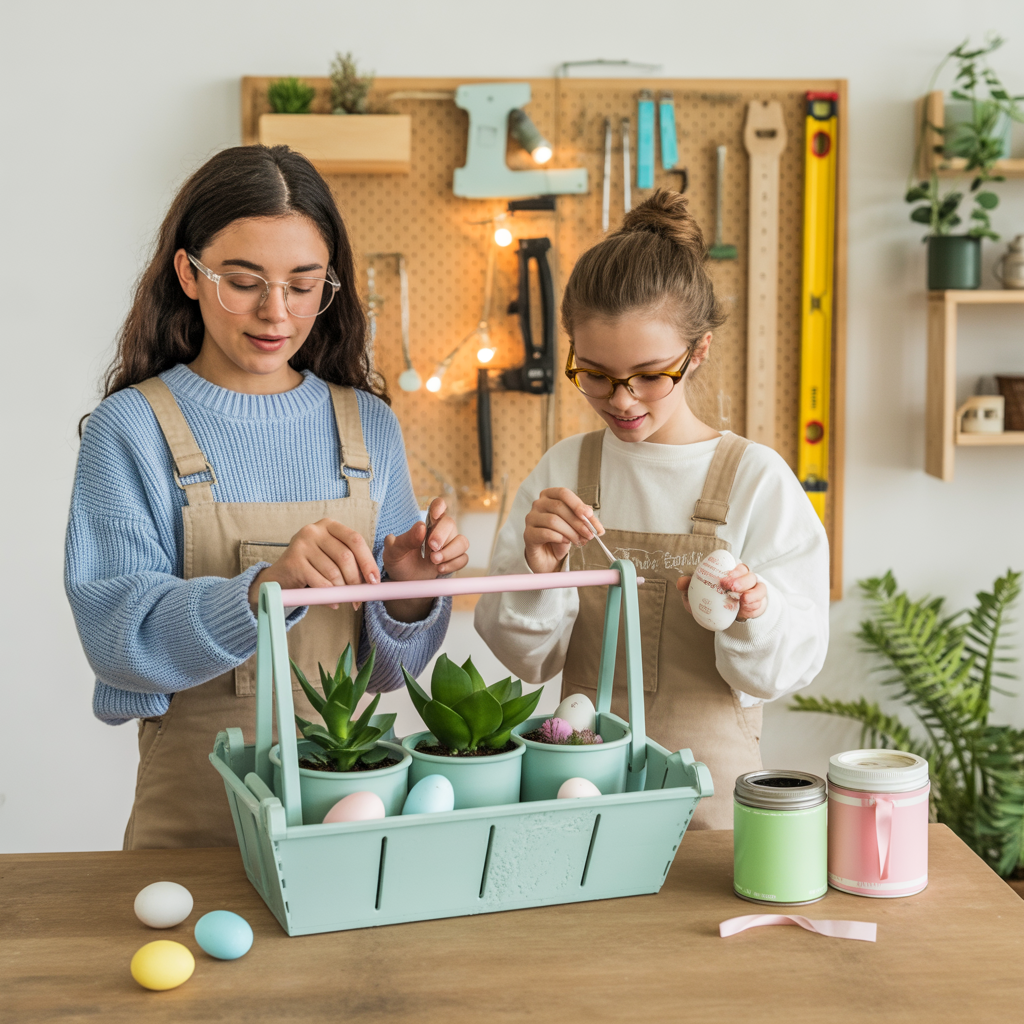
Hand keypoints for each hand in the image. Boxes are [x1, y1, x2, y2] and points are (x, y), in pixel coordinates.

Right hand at [248, 519, 378, 609]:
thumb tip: (372, 580)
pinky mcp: (293, 560)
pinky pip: (319, 583)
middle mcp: (315, 530)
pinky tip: (332, 602)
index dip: (367, 561)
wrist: (281, 575)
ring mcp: (302, 543)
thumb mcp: (332, 556)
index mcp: (330, 525)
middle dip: (356, 580)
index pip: (355, 540)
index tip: (374, 580)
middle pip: (345, 556)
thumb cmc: (313, 566)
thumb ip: (350, 561)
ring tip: (342, 599)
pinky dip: (329, 596)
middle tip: (358, 598)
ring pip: (333, 572)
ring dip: (342, 591)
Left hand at [382, 498, 468, 621]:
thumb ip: (405, 539)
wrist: (404, 583)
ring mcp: (449, 546)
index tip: (434, 515)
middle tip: (431, 547)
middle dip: (442, 535)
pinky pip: (463, 558)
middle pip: (450, 523)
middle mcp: (440, 532)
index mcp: (425, 524)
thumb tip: (421, 527)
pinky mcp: (455, 560)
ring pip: (462, 541)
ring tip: (434, 561)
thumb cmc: (398, 562)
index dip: (439, 506)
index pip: (438, 506)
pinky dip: (453, 564)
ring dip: (450, 551)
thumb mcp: (394, 551)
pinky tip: (439, 569)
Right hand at [524, 487, 605, 573]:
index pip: (563, 493)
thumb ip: (583, 519)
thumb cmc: (561, 536)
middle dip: (577, 522)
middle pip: (559, 507)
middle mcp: (538, 504)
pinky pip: (545, 533)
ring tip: (580, 541)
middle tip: (590, 534)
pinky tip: (566, 541)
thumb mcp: (575, 525)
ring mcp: (531, 518)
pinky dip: (559, 538)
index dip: (577, 503)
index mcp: (549, 496)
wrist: (548, 556)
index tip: (589, 515)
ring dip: (570, 532)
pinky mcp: (528, 534)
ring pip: (553, 520)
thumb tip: (592, 518)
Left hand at [676, 562, 766, 621]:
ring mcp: (753, 590)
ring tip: (742, 598)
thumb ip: (689, 587)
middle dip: (740, 579)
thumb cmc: (712, 600)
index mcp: (729, 572)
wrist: (726, 618)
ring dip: (751, 591)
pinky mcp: (759, 602)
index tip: (724, 578)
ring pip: (758, 585)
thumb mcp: (698, 595)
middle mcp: (743, 578)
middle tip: (731, 586)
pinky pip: (761, 600)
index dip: (732, 569)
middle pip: (747, 572)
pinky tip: (747, 607)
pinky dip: (755, 603)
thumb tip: (681, 582)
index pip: (734, 565)